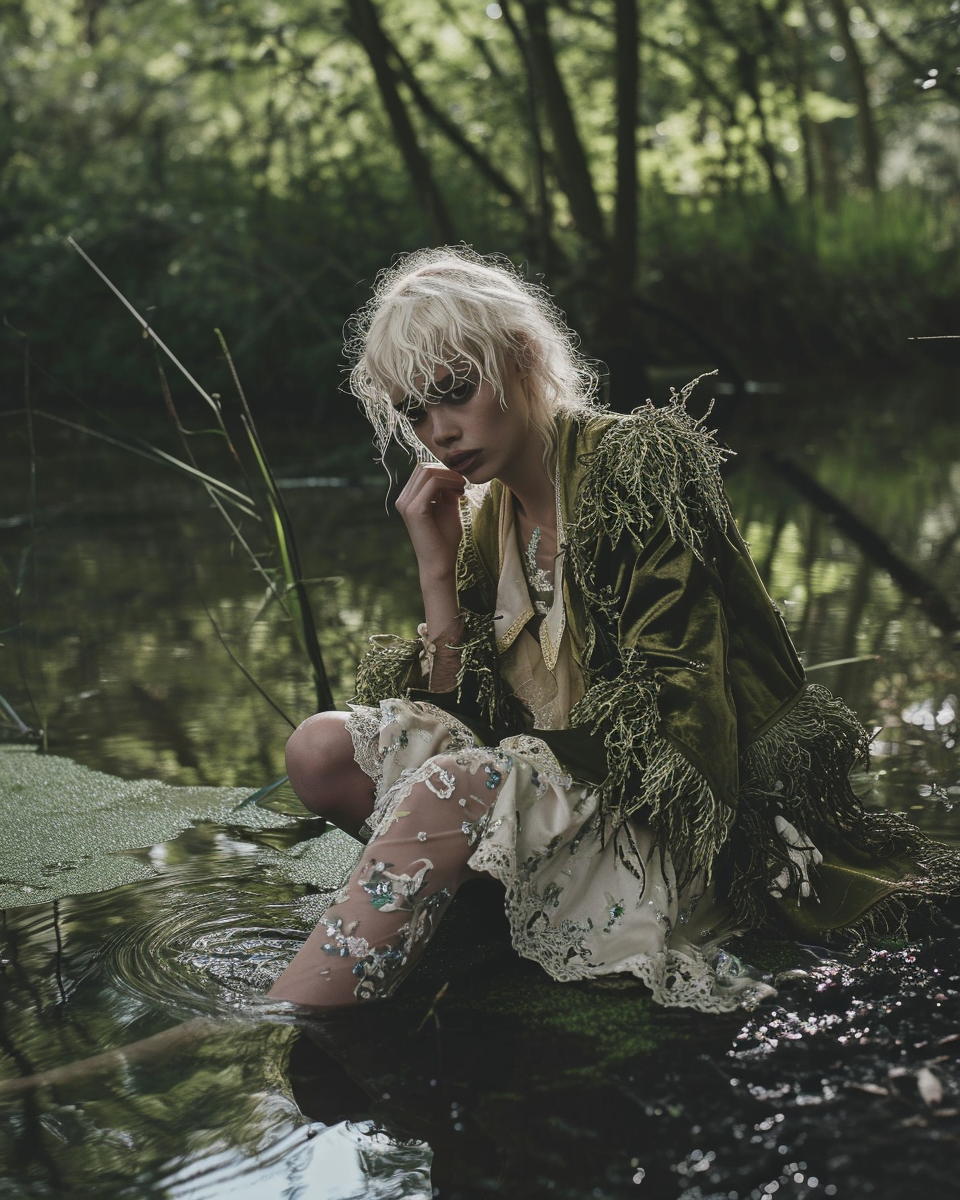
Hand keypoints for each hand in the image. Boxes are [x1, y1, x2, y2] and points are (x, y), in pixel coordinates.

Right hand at [395, 464, 465, 582]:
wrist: (440, 564)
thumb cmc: (445, 540)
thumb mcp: (448, 508)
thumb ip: (447, 491)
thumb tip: (451, 474)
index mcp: (408, 499)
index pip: (423, 471)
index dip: (443, 472)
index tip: (460, 484)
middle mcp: (403, 499)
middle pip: (424, 468)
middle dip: (446, 472)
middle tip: (463, 484)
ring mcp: (406, 504)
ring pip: (428, 472)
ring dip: (449, 476)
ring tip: (462, 488)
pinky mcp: (415, 510)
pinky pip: (433, 483)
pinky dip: (449, 482)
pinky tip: (460, 492)